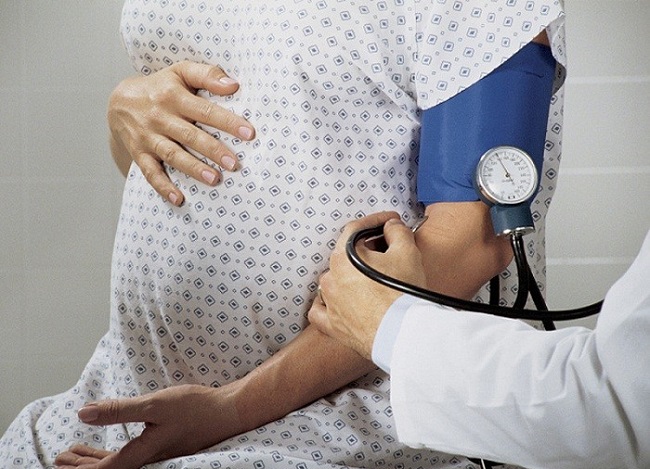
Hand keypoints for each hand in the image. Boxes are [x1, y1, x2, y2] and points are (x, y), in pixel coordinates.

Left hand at [54, 384, 243, 468]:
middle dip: (84, 465)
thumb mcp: (155, 405)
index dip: (81, 468)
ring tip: (77, 452)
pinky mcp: (165, 445)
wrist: (229, 411)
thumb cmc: (194, 408)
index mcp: (143, 454)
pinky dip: (116, 450)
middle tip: (61, 458)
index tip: (61, 461)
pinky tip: (114, 442)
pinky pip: (133, 453)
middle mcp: (149, 460)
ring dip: (97, 458)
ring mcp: (158, 454)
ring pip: (120, 462)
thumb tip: (84, 413)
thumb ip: (119, 410)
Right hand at [109, 61, 255, 205]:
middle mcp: (161, 117)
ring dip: (193, 168)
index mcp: (174, 96)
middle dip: (213, 150)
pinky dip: (163, 187)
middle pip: (190, 135)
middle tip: (233, 163)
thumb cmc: (161, 87)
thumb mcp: (181, 72)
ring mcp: (149, 137)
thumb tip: (234, 84)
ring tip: (214, 179)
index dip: (228, 122)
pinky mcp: (139, 153)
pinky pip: (150, 172)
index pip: (205, 111)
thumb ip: (207, 75)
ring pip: (173, 155)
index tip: (249, 133)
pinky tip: (178, 199)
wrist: (120, 101)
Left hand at [308, 212, 427, 358]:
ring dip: (350, 276)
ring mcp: (328, 302)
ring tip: (373, 278)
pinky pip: (321, 311)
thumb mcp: (407, 251)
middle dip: (367, 249)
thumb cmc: (403, 294)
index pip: (356, 229)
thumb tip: (392, 226)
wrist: (402, 334)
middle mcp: (330, 278)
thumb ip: (397, 231)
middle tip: (390, 250)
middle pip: (346, 254)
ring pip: (334, 280)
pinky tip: (341, 301)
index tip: (390, 222)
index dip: (376, 221)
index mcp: (342, 257)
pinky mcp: (331, 325)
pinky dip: (329, 304)